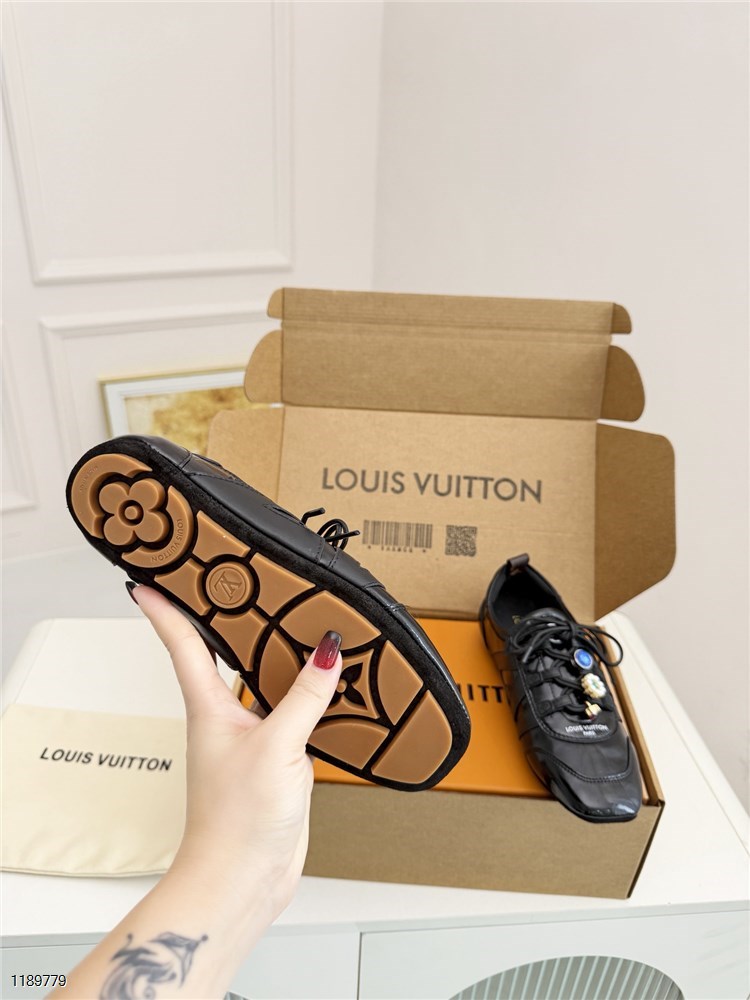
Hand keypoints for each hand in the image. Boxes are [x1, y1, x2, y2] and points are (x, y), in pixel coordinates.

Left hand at [131, 585, 341, 919]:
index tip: (148, 580)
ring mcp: (250, 740)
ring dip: (275, 658)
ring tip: (291, 623)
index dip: (165, 610)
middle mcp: (225, 719)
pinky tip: (328, 687)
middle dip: (225, 622)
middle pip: (221, 657)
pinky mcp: (275, 762)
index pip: (183, 645)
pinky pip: (291, 715)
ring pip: (262, 685)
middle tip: (232, 584)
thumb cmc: (237, 822)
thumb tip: (326, 650)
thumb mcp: (276, 748)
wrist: (243, 879)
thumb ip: (304, 696)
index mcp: (209, 708)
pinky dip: (308, 695)